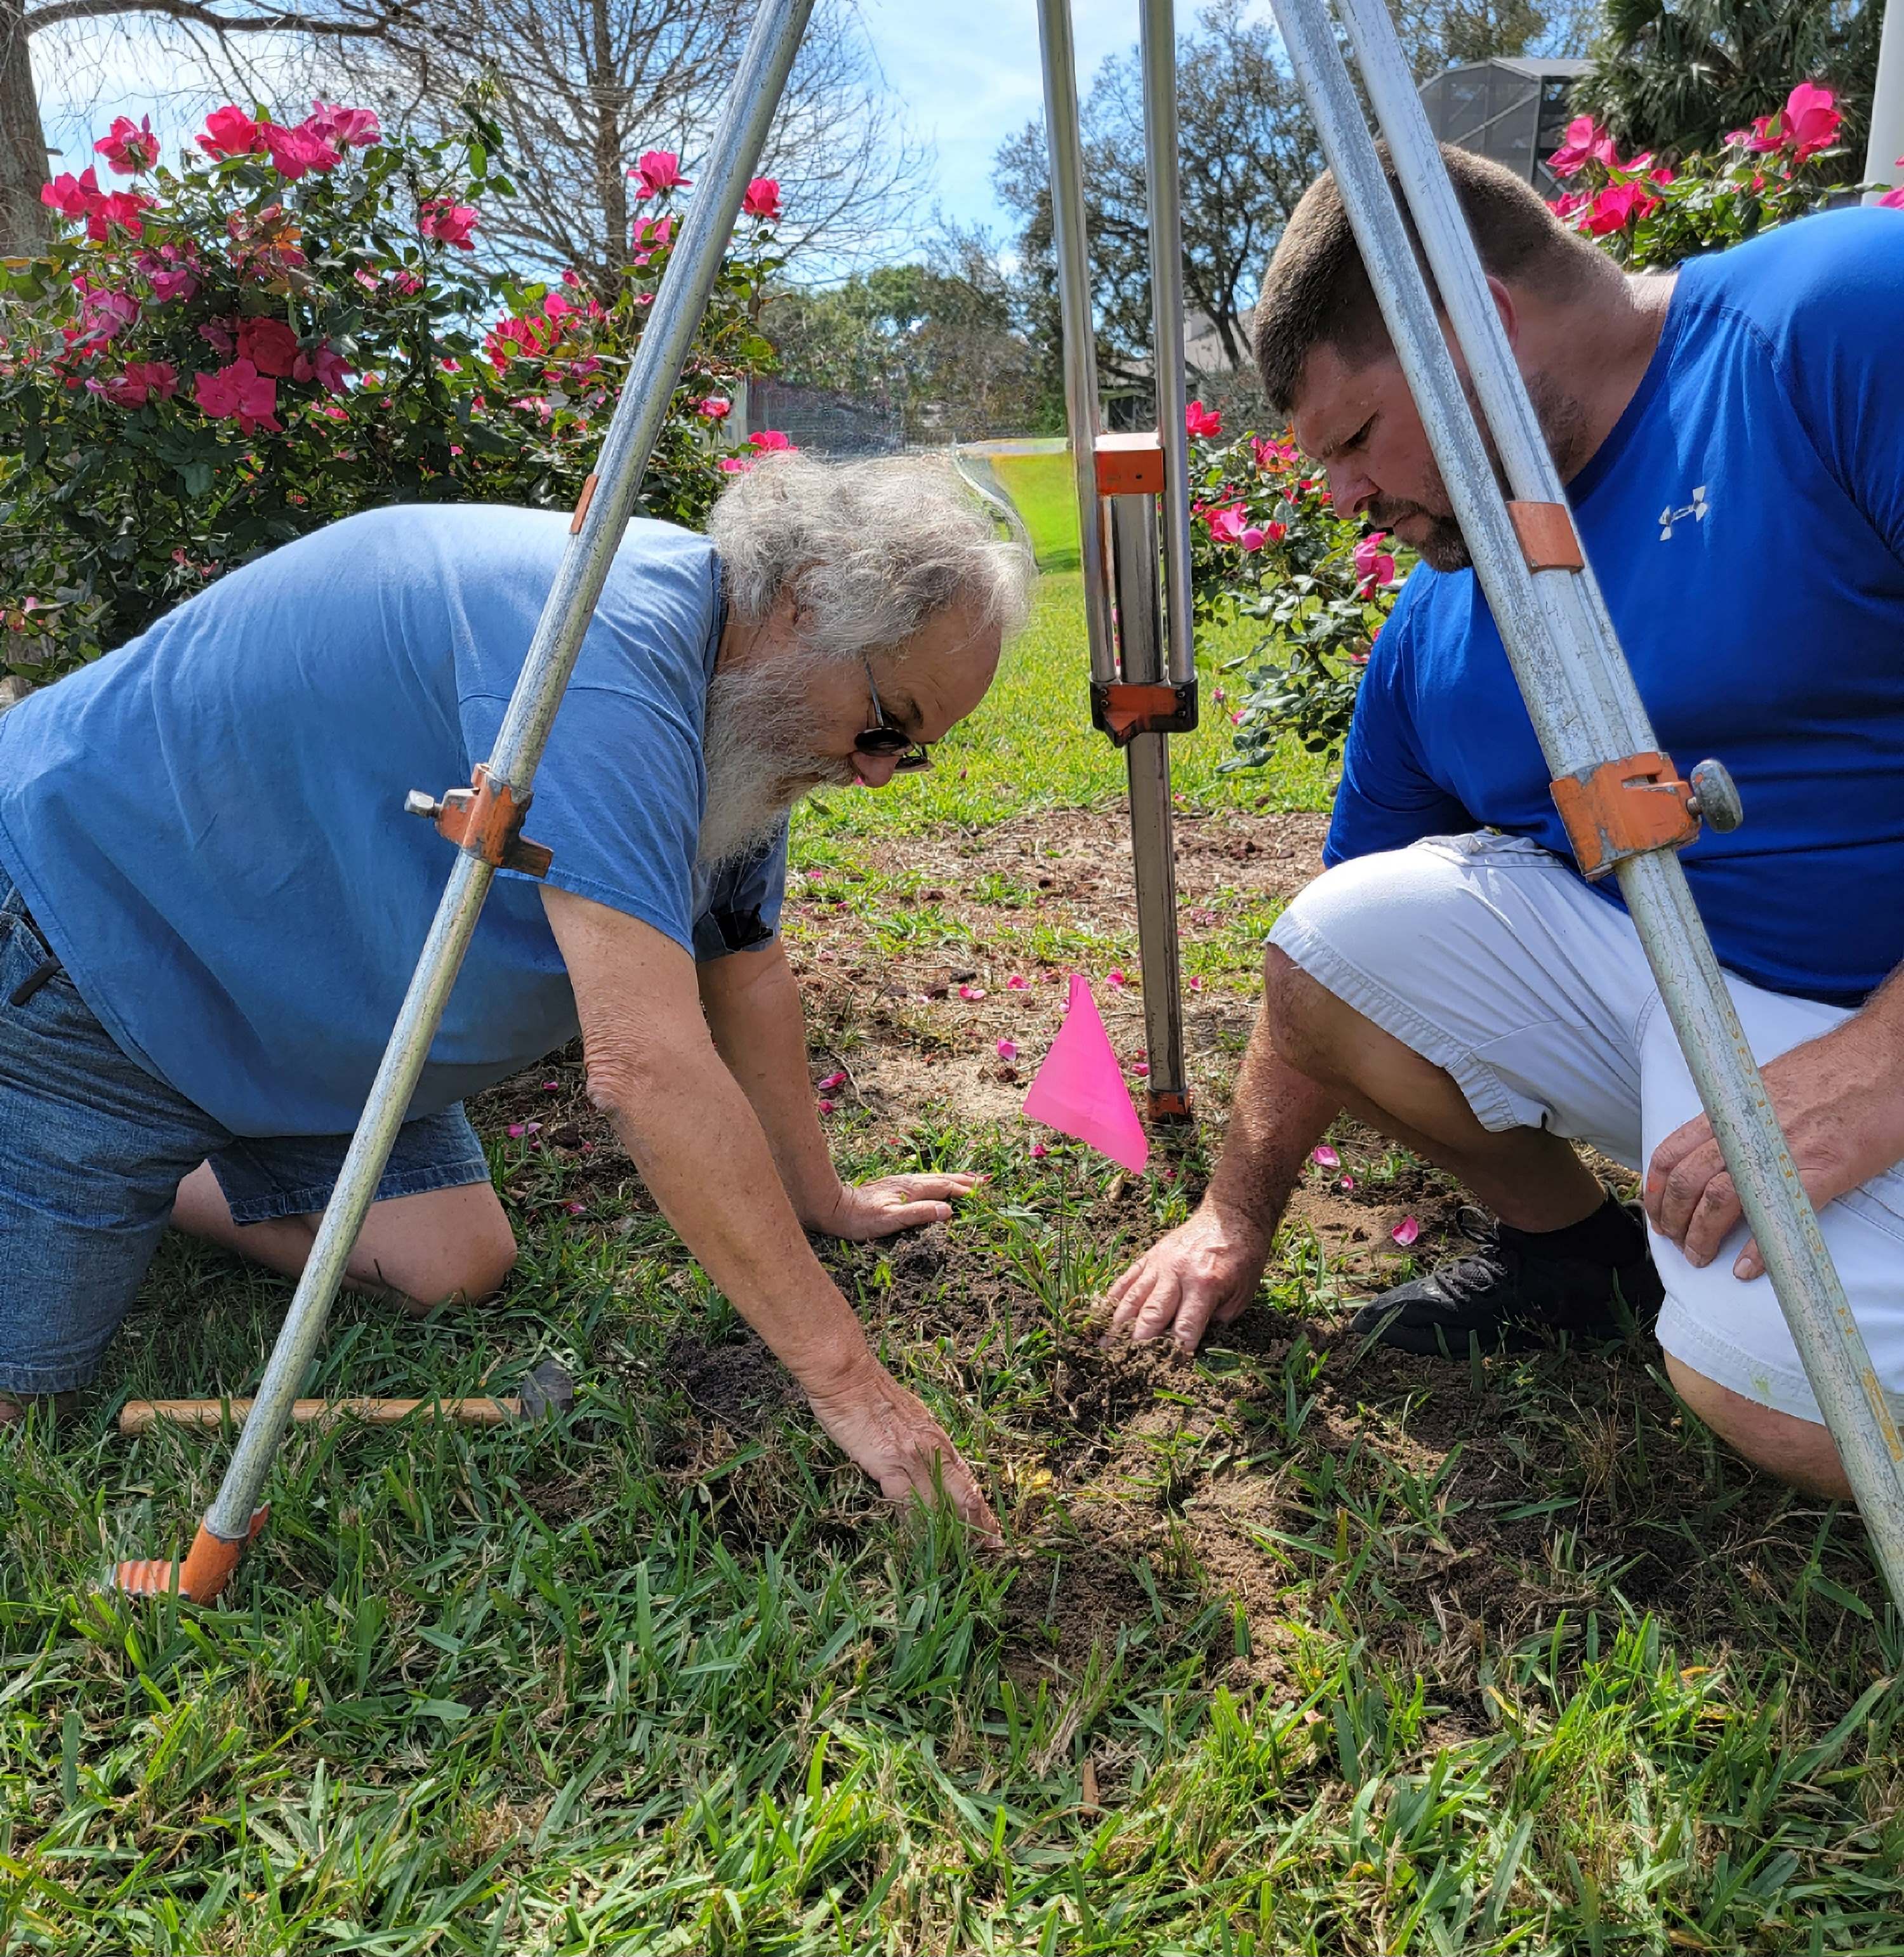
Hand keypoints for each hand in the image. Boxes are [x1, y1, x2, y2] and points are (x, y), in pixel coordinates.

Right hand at [804, 1354, 999, 1537]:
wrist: (849, 1378)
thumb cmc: (874, 1394)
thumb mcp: (910, 1417)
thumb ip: (922, 1442)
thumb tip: (929, 1462)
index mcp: (938, 1439)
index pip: (967, 1480)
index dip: (981, 1507)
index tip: (994, 1529)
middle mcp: (932, 1450)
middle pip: (963, 1495)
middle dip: (978, 1524)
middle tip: (992, 1549)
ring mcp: (912, 1459)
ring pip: (939, 1504)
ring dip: (949, 1532)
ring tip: (960, 1556)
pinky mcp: (888, 1465)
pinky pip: (905, 1503)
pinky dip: (913, 1525)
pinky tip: (918, 1543)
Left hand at [810, 1172, 986, 1241]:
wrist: (835, 1208)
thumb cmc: (861, 1219)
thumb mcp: (891, 1220)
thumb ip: (920, 1213)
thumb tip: (948, 1209)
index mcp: (912, 1189)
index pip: (944, 1188)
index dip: (963, 1191)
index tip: (981, 1194)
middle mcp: (908, 1182)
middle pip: (941, 1179)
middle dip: (962, 1181)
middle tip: (983, 1182)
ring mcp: (900, 1183)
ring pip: (932, 1179)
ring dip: (951, 1179)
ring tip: (966, 1181)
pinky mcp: (893, 1187)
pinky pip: (923, 1182)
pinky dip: (937, 1182)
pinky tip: (935, 1185)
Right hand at [1103, 1202, 1271, 1350]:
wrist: (1231, 1217)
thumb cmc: (1242, 1258)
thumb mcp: (1242, 1293)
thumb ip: (1218, 1319)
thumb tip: (1194, 1340)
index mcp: (1204, 1286)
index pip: (1185, 1326)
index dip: (1177, 1349)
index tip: (1169, 1366)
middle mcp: (1177, 1275)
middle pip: (1152, 1313)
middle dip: (1138, 1341)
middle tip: (1126, 1363)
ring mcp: (1159, 1264)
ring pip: (1133, 1297)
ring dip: (1118, 1324)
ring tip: (1104, 1345)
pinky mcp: (1149, 1256)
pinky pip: (1127, 1279)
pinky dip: (1113, 1298)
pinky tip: (1102, 1315)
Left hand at [1645, 1016, 1903, 1277]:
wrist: (1883, 1059)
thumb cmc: (1829, 1069)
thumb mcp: (1764, 1084)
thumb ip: (1737, 1115)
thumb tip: (1717, 1142)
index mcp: (1730, 1110)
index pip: (1672, 1153)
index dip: (1658, 1189)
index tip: (1657, 1210)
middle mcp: (1746, 1132)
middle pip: (1689, 1184)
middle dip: (1675, 1220)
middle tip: (1678, 1243)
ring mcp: (1781, 1154)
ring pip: (1721, 1202)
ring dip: (1705, 1237)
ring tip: (1702, 1257)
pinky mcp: (1822, 1172)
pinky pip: (1778, 1217)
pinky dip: (1759, 1248)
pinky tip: (1748, 1266)